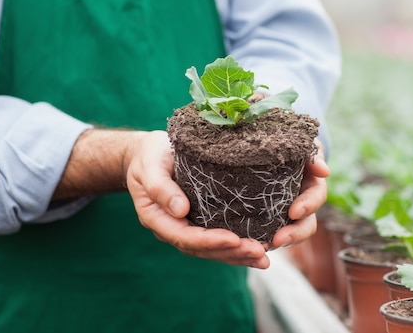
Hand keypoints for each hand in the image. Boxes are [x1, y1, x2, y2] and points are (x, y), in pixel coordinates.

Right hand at [125, 131, 270, 267]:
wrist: (148, 155)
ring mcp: (186, 228)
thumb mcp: (150, 167)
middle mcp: (172, 229)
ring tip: (264, 258)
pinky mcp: (199, 222)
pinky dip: (238, 247)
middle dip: (232, 252)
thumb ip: (161, 188)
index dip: (209, 241)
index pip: (185, 237)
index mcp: (157, 218)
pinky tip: (259, 250)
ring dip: (239, 255)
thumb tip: (180, 210)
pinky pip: (218, 240)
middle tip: (259, 253)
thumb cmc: (149, 157)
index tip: (234, 239)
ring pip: (212, 250)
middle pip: (202, 249)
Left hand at [265, 138, 329, 250]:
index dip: (308, 206)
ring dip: (277, 242)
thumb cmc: (290, 143)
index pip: (315, 197)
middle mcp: (302, 203)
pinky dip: (259, 240)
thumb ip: (312, 154)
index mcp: (312, 184)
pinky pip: (266, 232)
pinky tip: (248, 246)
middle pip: (305, 224)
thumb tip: (324, 171)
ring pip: (287, 233)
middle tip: (278, 240)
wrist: (270, 145)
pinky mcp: (267, 217)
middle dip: (294, 234)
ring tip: (262, 248)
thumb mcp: (302, 143)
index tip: (294, 212)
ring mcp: (285, 213)